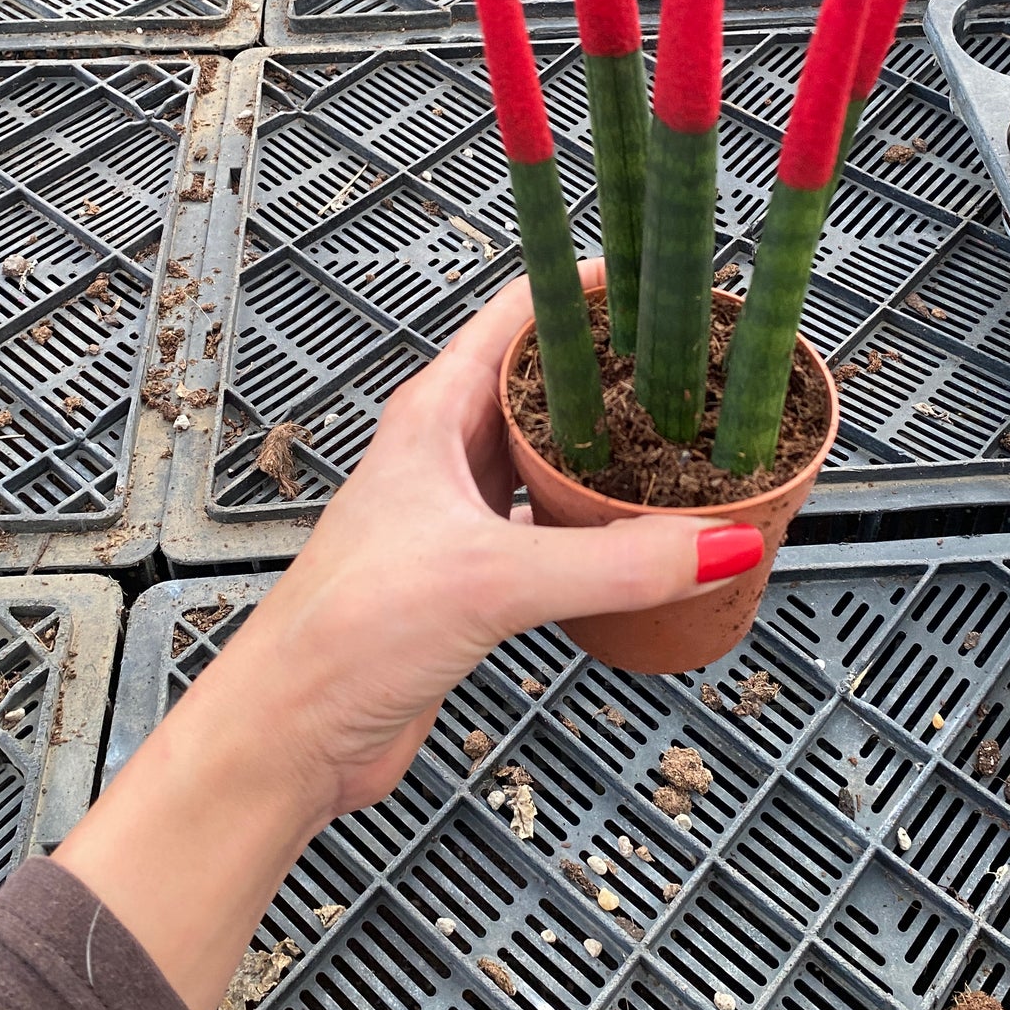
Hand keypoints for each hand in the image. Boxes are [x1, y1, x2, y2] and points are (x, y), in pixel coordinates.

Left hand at [219, 258, 761, 819]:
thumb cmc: (345, 632)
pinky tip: (639, 537)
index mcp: (433, 416)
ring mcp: (457, 515)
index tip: (650, 275)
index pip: (516, 317)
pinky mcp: (471, 576)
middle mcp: (444, 454)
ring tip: (681, 439)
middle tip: (689, 362)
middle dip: (611, 370)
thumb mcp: (493, 579)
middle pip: (540, 387)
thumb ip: (612, 562)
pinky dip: (595, 524)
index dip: (580, 287)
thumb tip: (720, 542)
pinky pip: (549, 528)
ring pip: (546, 459)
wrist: (290, 733)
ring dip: (606, 451)